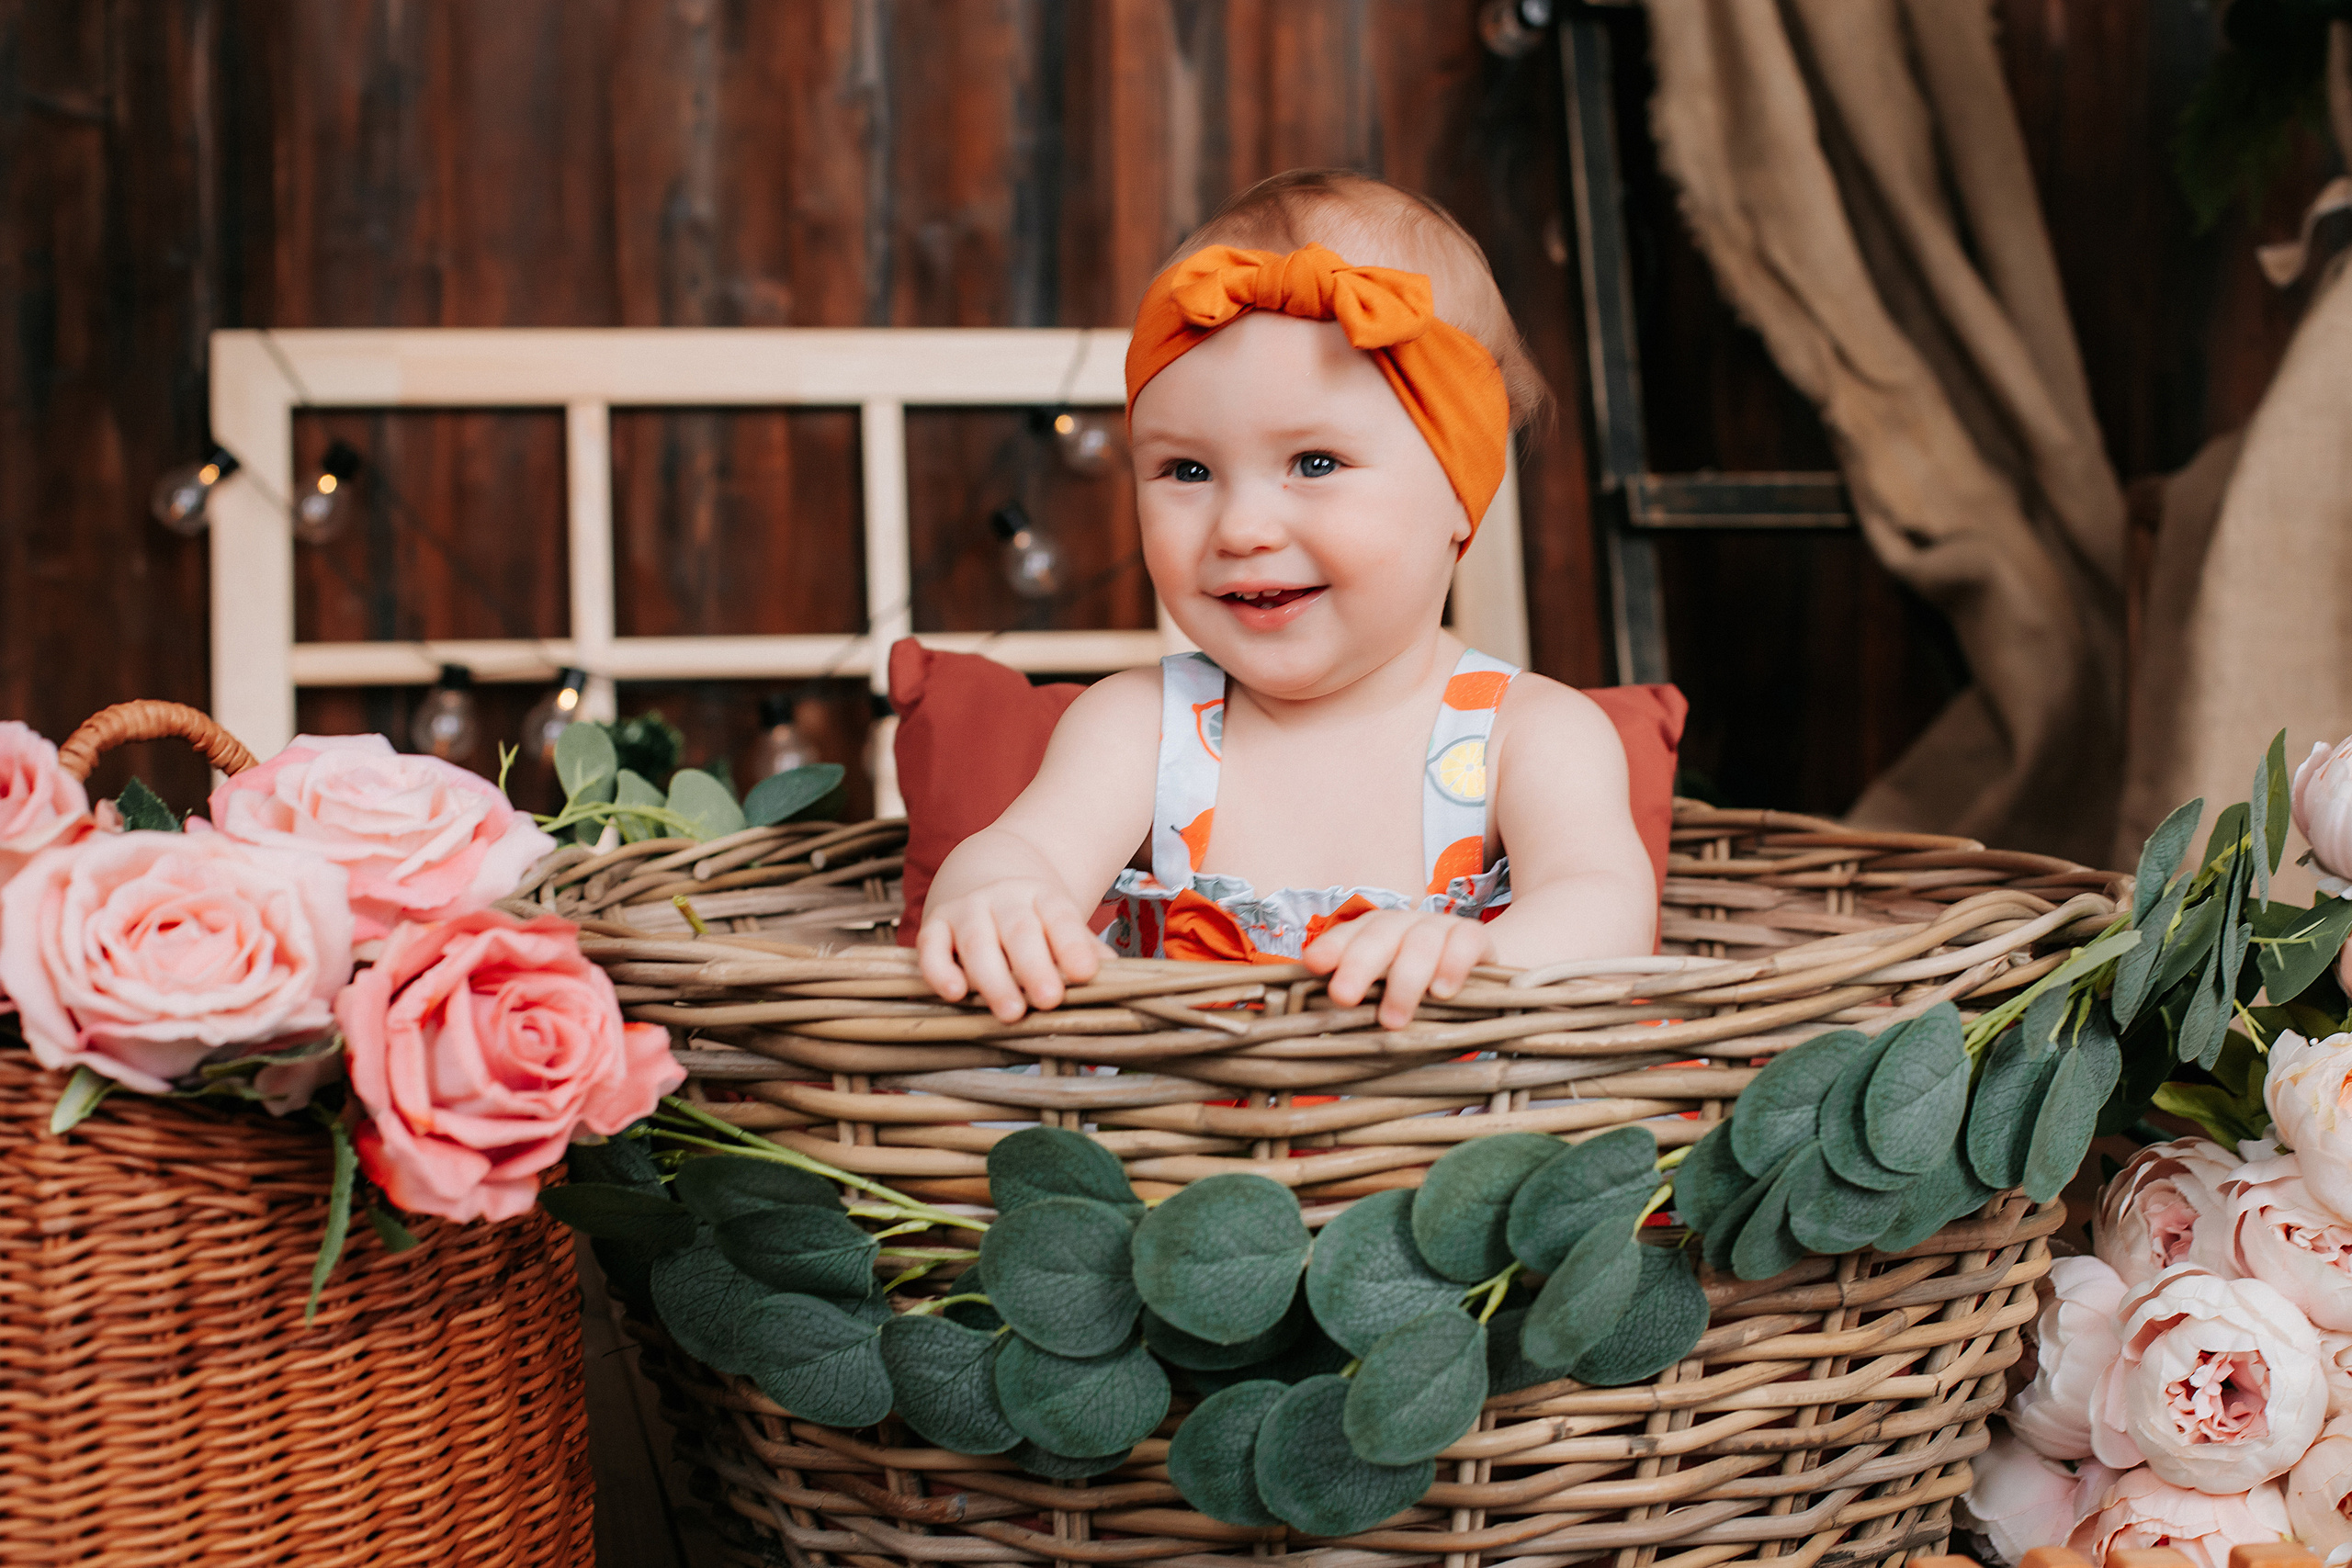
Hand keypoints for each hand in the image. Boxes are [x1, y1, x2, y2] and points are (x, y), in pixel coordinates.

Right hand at [917, 879, 1104, 1022]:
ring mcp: (966, 909)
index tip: (1087, 974)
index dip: (1072, 945)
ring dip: (993, 979)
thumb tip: (1116, 976)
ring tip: (1011, 1013)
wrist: (985, 865)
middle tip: (1050, 1000)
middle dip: (1034, 967)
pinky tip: (954, 993)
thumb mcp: (1059, 920)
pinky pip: (931, 946)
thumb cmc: (1031, 912)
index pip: (1060, 917)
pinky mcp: (934, 924)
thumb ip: (1080, 948)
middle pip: (1019, 931)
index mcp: (1043, 896)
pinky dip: (939, 969)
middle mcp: (1003, 898)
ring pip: (977, 941)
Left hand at [1303, 910, 1493, 1029]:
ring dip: (1404, 981)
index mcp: (1374, 933)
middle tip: (1343, 997)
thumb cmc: (1420, 991)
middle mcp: (1404, 924)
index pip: (1348, 934)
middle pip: (1379, 935)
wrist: (1481, 976)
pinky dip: (1452, 966)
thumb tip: (1321, 1029)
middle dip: (1358, 964)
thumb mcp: (1385, 994)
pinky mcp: (1475, 936)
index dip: (1332, 947)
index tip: (1314, 964)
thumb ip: (1361, 1002)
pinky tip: (1443, 993)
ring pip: (1420, 942)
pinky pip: (1464, 943)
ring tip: (1393, 1021)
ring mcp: (1440, 927)